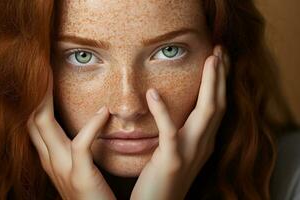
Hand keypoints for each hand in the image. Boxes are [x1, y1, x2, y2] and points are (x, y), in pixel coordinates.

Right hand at [27, 72, 114, 199]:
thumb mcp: (77, 167)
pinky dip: (91, 125)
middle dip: (33, 91)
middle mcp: (49, 160)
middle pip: (31, 117)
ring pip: (43, 124)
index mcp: (49, 157)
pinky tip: (104, 112)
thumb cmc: (93, 191)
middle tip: (40, 66)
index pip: (34, 121)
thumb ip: (74, 147)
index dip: (34, 98)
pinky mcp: (78, 175)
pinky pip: (80, 143)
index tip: (41, 76)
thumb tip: (83, 124)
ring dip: (46, 98)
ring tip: (50, 76)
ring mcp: (61, 168)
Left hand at [130, 45, 228, 199]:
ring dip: (210, 84)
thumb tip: (174, 114)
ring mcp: (190, 153)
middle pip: (219, 104)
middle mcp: (203, 146)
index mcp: (203, 143)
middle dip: (221, 76)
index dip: (220, 83)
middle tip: (220, 50)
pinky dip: (162, 110)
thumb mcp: (176, 153)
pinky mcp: (172, 160)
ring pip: (207, 113)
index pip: (217, 107)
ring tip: (210, 59)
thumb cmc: (162, 180)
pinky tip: (153, 93)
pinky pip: (170, 131)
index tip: (218, 60)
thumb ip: (178, 134)